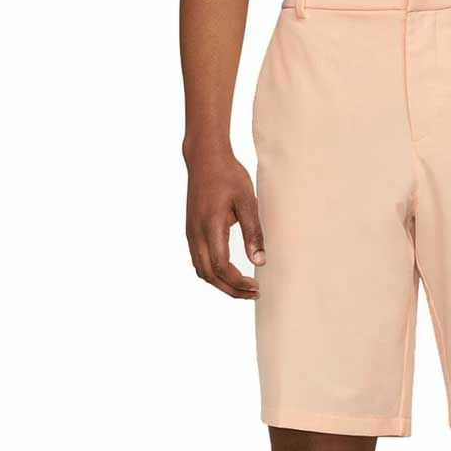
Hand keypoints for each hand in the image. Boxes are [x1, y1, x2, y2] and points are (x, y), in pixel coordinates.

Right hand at [184, 150, 264, 298]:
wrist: (204, 157)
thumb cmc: (228, 176)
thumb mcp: (247, 201)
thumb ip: (253, 233)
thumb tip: (260, 262)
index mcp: (210, 227)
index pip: (221, 267)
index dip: (238, 283)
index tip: (257, 287)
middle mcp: (196, 234)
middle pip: (210, 275)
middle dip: (232, 289)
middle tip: (254, 293)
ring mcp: (191, 233)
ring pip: (202, 271)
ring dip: (222, 284)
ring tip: (243, 287)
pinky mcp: (191, 231)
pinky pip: (198, 261)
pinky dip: (213, 274)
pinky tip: (230, 274)